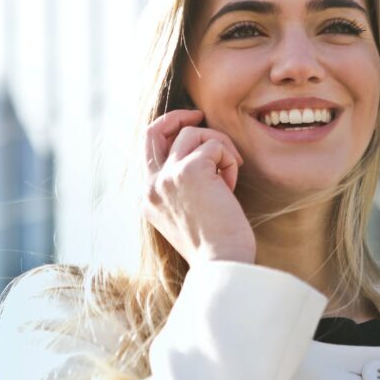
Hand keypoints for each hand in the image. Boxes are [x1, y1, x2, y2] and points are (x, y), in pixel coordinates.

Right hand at [141, 109, 255, 266]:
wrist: (222, 264)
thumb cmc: (215, 245)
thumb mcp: (188, 214)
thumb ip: (182, 186)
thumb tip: (199, 154)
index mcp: (148, 198)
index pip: (148, 149)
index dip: (169, 132)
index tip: (190, 127)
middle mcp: (151, 186)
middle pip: (155, 130)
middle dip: (178, 116)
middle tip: (200, 115)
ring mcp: (167, 177)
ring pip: (194, 134)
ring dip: (219, 147)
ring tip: (229, 175)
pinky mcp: (190, 170)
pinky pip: (215, 146)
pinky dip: (229, 160)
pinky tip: (231, 187)